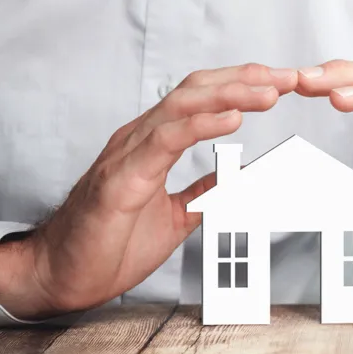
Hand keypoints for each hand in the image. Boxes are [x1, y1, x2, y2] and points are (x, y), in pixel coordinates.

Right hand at [0, 64, 298, 318]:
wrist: (67, 275)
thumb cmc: (112, 242)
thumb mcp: (176, 214)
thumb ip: (205, 190)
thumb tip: (241, 176)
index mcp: (153, 144)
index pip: (200, 99)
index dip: (240, 86)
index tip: (279, 83)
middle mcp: (140, 139)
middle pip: (195, 91)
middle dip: (243, 80)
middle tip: (285, 78)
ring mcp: (128, 155)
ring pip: (182, 107)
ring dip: (230, 96)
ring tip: (268, 93)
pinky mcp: (121, 180)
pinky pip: (164, 142)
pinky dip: (200, 126)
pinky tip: (232, 120)